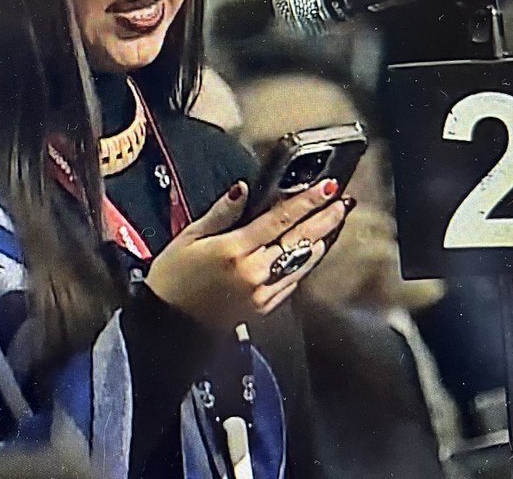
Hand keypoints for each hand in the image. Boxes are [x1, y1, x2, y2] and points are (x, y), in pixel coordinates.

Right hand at [145, 178, 347, 329]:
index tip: (326, 186)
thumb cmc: (173, 278)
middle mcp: (253, 272)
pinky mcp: (264, 307)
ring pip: (301, 262)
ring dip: (320, 240)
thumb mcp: (189, 238)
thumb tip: (243, 190)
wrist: (169, 325)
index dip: (306, 201)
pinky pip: (293, 281)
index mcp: (234, 250)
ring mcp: (262, 292)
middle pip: (298, 240)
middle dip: (323, 218)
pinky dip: (306, 262)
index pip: (279, 220)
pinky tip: (313, 250)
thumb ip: (220, 213)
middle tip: (343, 201)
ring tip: (335, 221)